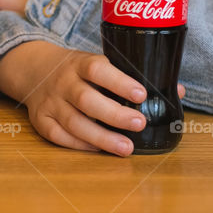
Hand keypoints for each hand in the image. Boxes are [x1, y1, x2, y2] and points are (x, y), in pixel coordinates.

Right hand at [0, 41, 185, 156]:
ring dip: (101, 137)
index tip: (141, 93)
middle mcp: (63, 82)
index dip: (119, 81)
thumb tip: (177, 91)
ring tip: (126, 147)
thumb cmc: (78, 70)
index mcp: (79, 64)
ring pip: (74, 122)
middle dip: (115, 114)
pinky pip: (59, 136)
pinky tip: (100, 149)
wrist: (35, 70)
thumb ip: (132, 77)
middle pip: (86, 100)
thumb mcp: (100, 64)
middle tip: (140, 123)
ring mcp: (50, 102)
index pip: (97, 69)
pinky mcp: (41, 120)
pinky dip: (80, 144)